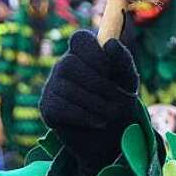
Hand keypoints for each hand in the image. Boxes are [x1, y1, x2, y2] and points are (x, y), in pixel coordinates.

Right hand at [40, 31, 139, 175]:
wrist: (114, 137)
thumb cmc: (121, 101)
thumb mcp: (128, 80)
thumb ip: (122, 60)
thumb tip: (110, 43)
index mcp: (85, 54)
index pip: (80, 39)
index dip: (94, 53)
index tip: (110, 70)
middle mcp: (65, 66)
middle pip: (69, 64)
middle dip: (98, 84)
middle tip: (118, 100)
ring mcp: (53, 86)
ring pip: (67, 88)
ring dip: (96, 104)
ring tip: (110, 114)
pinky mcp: (48, 107)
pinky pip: (61, 108)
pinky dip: (84, 116)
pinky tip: (97, 122)